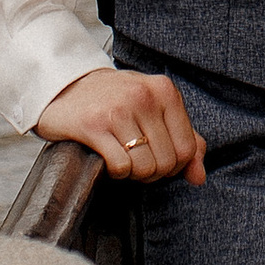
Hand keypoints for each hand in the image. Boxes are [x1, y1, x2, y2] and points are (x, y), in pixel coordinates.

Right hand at [37, 66, 204, 184]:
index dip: (174, 165)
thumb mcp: (154, 111)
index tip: (156, 158)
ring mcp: (118, 109)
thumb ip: (184, 140)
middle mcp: (144, 96)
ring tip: (122, 159)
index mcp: (164, 90)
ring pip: (145, 167)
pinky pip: (120, 166)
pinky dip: (116, 171)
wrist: (65, 86)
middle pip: (166, 162)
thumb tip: (199, 177)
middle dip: (152, 172)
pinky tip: (107, 158)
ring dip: (134, 173)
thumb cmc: (115, 101)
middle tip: (136, 160)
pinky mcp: (94, 125)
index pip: (188, 148)